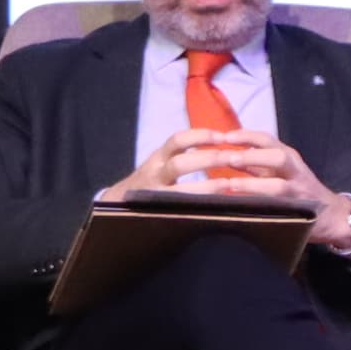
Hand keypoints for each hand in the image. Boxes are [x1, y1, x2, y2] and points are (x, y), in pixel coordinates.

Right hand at [103, 126, 286, 202]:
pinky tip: (218, 208)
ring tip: (229, 184)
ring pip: (179, 191)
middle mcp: (154, 175)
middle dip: (208, 160)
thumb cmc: (151, 181)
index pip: (177, 141)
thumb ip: (183, 156)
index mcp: (158, 158)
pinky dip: (198, 209)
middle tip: (233, 159)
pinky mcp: (158, 213)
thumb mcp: (161, 163)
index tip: (222, 137)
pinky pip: (179, 211)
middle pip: (179, 164)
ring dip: (207, 187)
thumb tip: (222, 145)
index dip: (200, 136)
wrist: (117, 203)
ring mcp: (155, 196)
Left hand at [223, 136, 350, 243]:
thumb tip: (224, 155)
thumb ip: (254, 165)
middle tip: (228, 158)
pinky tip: (245, 207)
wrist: (331, 214)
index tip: (225, 136)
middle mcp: (295, 170)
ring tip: (232, 184)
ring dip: (254, 184)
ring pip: (278, 186)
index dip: (246, 136)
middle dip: (252, 156)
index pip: (267, 140)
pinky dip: (262, 208)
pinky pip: (280, 209)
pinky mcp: (301, 211)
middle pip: (277, 156)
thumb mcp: (278, 172)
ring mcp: (298, 192)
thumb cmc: (297, 190)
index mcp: (288, 156)